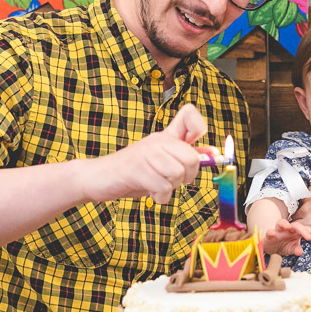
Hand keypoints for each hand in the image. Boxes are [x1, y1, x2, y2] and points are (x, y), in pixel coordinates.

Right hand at [86, 104, 207, 203]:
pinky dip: (160, 196)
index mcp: (165, 136)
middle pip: (192, 158)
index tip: (196, 148)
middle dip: (187, 177)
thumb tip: (213, 152)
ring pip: (178, 174)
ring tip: (157, 185)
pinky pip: (162, 186)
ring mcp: (146, 153)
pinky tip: (150, 192)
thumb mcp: (162, 162)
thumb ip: (185, 156)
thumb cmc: (133, 172)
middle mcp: (157, 140)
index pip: (190, 114)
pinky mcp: (136, 169)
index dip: (199, 128)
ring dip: (171, 188)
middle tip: (172, 180)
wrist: (97, 177)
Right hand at [263, 219, 310, 255]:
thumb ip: (296, 249)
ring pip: (281, 222)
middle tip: (309, 238)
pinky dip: (270, 232)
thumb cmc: (283, 245)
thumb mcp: (291, 249)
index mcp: (296, 232)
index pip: (306, 230)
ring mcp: (278, 230)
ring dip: (284, 223)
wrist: (270, 246)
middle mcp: (288, 229)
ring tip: (288, 226)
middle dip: (303, 230)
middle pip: (296, 225)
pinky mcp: (269, 235)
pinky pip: (269, 232)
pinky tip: (272, 233)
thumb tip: (300, 251)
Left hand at [292, 155, 310, 230]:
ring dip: (297, 220)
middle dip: (298, 210)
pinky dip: (298, 230)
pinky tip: (301, 232)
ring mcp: (307, 209)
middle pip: (296, 204)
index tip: (308, 206)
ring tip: (300, 226)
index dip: (304, 201)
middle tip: (303, 217)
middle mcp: (308, 197)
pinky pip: (297, 227)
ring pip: (294, 215)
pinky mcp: (309, 222)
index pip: (302, 194)